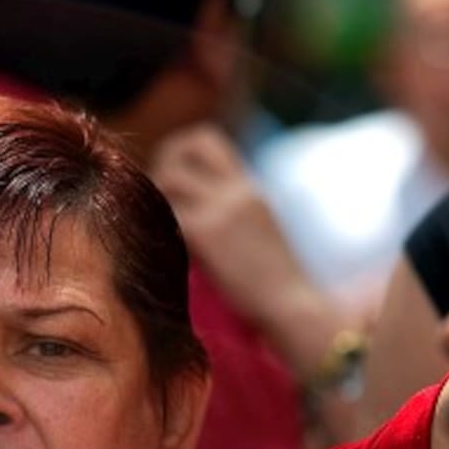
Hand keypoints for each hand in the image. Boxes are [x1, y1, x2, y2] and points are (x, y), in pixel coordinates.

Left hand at [151, 123, 306, 325]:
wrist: (293, 308)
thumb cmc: (277, 284)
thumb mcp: (259, 231)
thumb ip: (230, 212)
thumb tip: (189, 212)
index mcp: (248, 187)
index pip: (207, 139)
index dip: (180, 150)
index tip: (173, 177)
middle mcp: (236, 189)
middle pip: (185, 145)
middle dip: (162, 162)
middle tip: (157, 195)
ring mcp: (221, 208)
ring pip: (168, 177)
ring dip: (156, 197)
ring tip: (160, 226)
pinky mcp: (205, 233)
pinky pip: (165, 213)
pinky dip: (157, 225)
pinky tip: (163, 247)